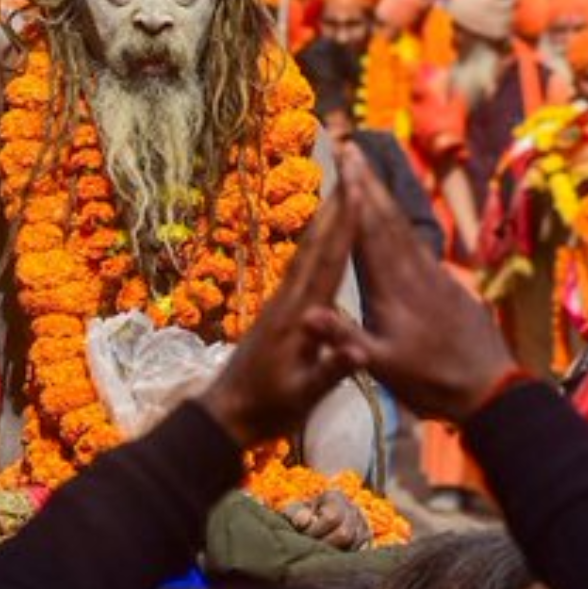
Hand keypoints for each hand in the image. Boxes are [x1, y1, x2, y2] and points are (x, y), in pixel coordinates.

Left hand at [196, 182, 357, 448]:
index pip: (328, 264)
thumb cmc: (269, 409)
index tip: (357, 192)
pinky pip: (301, 268)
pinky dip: (315, 246)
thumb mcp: (304, 396)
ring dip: (324, 222)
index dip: (344, 228)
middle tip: (349, 174)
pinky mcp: (276, 311)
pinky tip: (320, 241)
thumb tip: (360, 350)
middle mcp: (289, 301)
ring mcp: (280, 303)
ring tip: (339, 194)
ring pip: (306, 254)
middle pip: (315, 247)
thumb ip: (331, 371)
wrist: (227, 415)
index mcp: (300, 317)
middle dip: (334, 209)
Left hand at [282, 489, 371, 550]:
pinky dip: (346, 557)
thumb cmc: (302, 519)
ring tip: (321, 553)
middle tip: (312, 548)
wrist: (313, 524)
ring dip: (335, 553)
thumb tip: (305, 520)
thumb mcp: (293, 513)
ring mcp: (363, 525)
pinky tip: (333, 557)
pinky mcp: (367, 540)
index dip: (316, 531)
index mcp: (335, 497)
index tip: (304, 536)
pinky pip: (361, 553)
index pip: (332, 517)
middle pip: (345, 534)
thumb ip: (295, 514)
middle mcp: (353, 509)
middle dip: (325, 544)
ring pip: (355, 545)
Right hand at [311, 145, 519, 423]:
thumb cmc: (430, 381)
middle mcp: (413, 271)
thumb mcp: (382, 367)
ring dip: (384, 196)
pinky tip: (397, 219)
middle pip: (387, 218)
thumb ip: (344, 338)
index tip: (343, 160)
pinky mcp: (447, 283)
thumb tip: (304, 313)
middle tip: (351, 147)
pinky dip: (402, 221)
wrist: (490, 388)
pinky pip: (419, 242)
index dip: (355, 194)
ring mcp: (433, 275)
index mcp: (392, 288)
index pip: (368, 232)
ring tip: (368, 172)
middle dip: (367, 182)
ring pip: (404, 227)